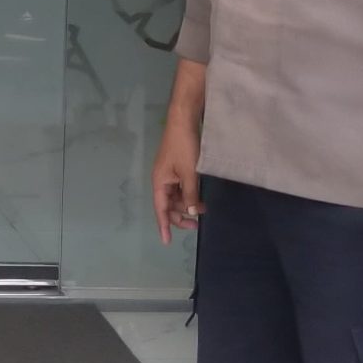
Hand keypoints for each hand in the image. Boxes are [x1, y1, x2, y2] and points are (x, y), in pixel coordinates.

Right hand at [152, 112, 203, 242]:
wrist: (184, 120)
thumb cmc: (184, 146)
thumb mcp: (189, 173)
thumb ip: (190, 194)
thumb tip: (189, 212)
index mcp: (160, 182)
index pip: (160, 209)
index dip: (164, 226)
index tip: (167, 242)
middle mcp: (162, 179)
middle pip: (168, 205)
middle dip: (180, 215)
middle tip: (197, 224)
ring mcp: (169, 173)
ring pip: (176, 196)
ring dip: (187, 205)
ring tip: (203, 209)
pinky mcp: (177, 167)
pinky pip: (181, 187)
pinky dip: (189, 195)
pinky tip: (199, 197)